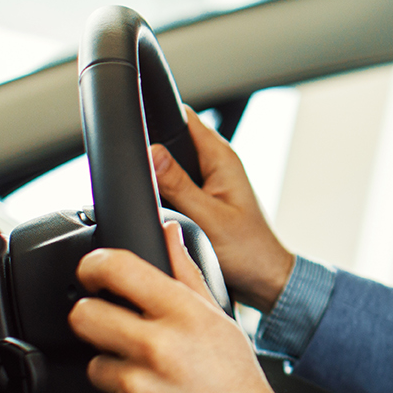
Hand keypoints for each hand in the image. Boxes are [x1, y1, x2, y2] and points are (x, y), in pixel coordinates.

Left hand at [69, 222, 286, 392]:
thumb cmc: (239, 385)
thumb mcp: (220, 321)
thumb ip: (187, 274)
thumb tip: (168, 232)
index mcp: (181, 314)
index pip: (117, 268)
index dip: (94, 265)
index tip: (92, 271)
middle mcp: (157, 347)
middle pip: (84, 316)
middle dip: (94, 320)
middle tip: (113, 329)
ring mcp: (138, 389)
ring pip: (95, 366)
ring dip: (114, 372)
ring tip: (151, 381)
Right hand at [151, 106, 294, 310]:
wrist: (264, 280)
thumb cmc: (248, 250)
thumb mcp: (207, 217)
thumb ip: (178, 185)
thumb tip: (151, 152)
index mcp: (222, 158)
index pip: (185, 116)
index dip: (157, 112)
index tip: (132, 121)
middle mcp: (216, 164)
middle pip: (174, 136)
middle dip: (150, 143)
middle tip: (129, 162)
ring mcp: (209, 180)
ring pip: (173, 161)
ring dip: (156, 169)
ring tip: (140, 184)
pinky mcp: (204, 198)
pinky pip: (176, 183)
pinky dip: (163, 188)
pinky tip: (153, 202)